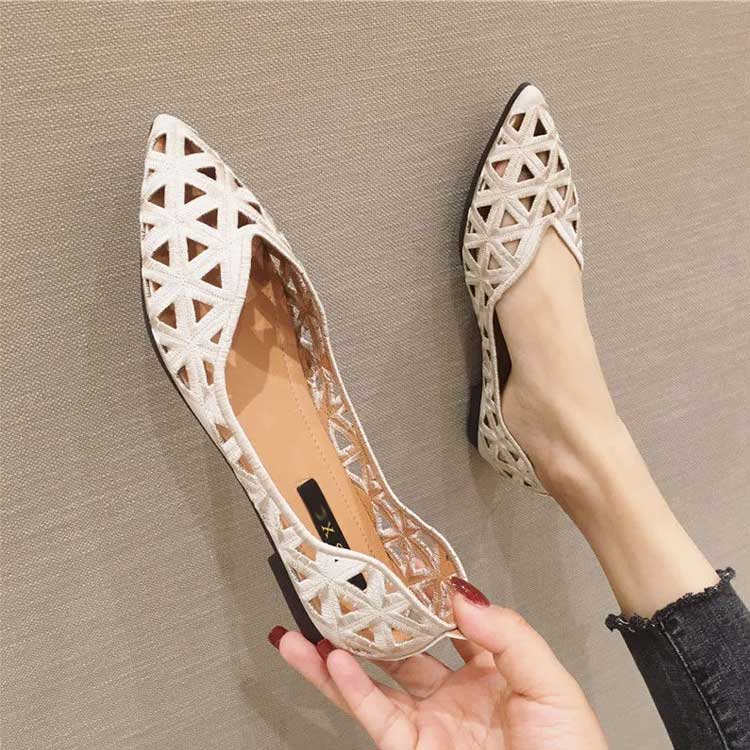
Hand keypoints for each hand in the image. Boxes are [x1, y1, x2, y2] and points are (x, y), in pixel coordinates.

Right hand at [270, 578, 606, 748]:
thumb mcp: (550, 685)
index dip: (419, 597)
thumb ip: (508, 635)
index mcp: (490, 671)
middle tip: (337, 599)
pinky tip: (332, 663)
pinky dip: (349, 689)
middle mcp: (454, 695)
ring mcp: (430, 724)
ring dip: (334, 659)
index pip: (446, 622)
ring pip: (372, 685)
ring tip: (305, 633)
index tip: (395, 570)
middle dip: (366, 626)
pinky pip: (375, 715)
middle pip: (400, 651)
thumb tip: (462, 594)